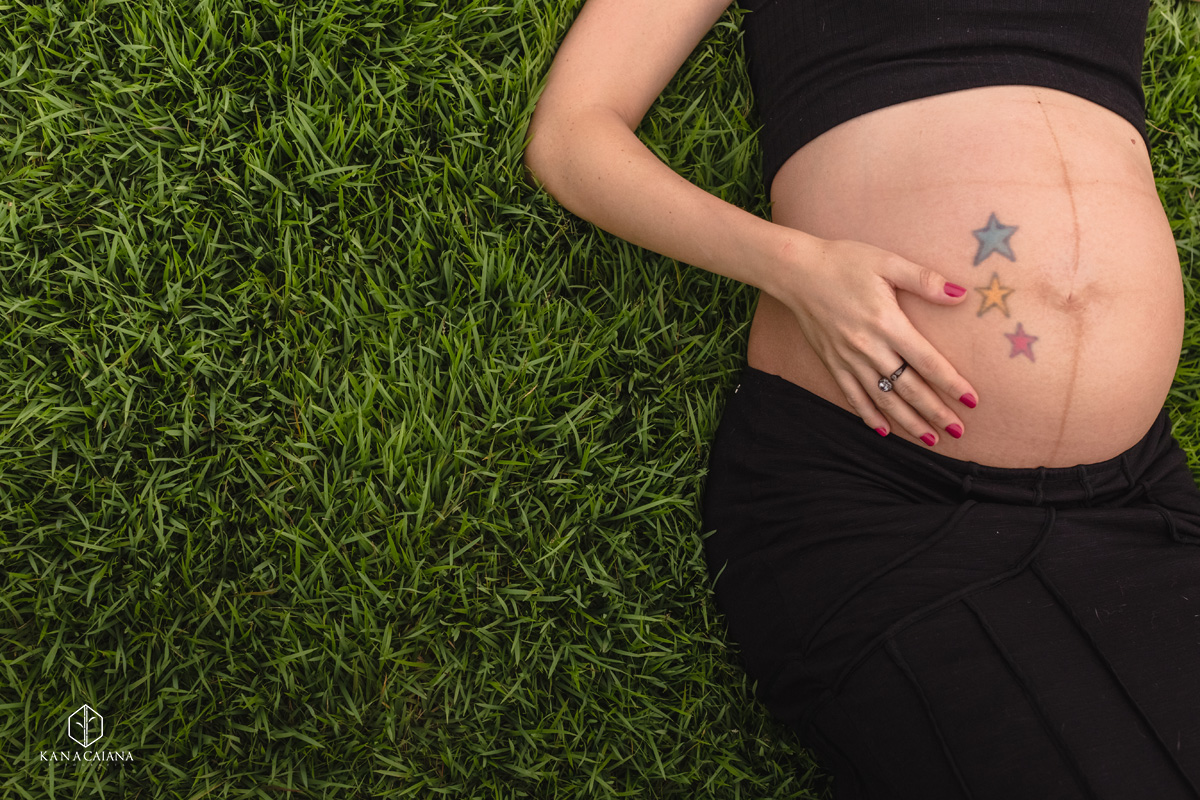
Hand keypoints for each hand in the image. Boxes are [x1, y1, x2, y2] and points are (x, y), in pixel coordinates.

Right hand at [776, 237, 977, 444]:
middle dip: (935, 411)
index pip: (926, 361)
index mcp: (886, 323)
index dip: (950, 383)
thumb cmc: (845, 262)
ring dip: (908, 421)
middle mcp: (868, 347)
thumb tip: (960, 294)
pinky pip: (853, 396)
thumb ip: (924, 280)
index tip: (971, 400)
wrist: (797, 272)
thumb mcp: (887, 262)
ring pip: (883, 398)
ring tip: (929, 438)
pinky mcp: (832, 363)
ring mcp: (848, 359)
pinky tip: (884, 430)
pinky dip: (869, 415)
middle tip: (958, 430)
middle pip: (908, 387)